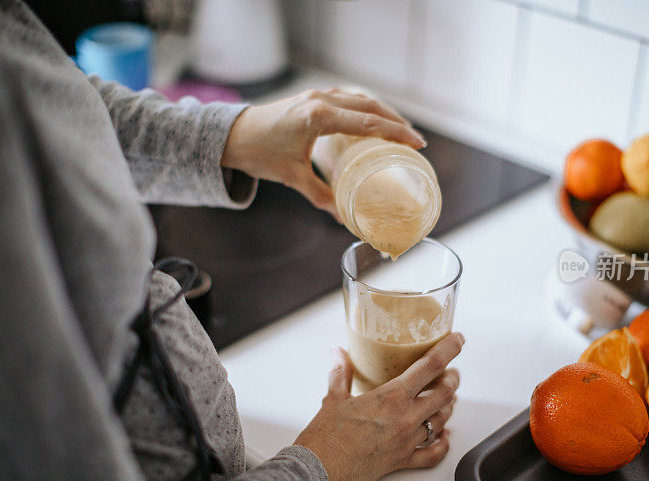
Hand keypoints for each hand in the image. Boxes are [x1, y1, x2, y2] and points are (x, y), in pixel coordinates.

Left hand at [221, 88, 425, 219]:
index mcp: (318, 117)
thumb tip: (343, 218)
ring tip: (400, 129)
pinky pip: (347, 97)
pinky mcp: (312, 97)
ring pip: (360, 98)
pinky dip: (365, 106)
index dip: (396, 133)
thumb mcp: (292, 177)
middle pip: (370, 106)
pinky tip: (373, 118)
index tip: (417, 143)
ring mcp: (316, 95)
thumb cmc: (259, 153)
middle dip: (396, 121)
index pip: (367, 122)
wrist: (231, 134)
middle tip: (415, 140)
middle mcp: (320, 100)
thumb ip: (320, 197)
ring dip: (382, 111)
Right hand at [294, 332, 463, 480]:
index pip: (431, 366)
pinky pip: (433, 454)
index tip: (457, 340)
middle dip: (452, 379)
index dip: (449, 349)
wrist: (320, 473)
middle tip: (452, 371)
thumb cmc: (325, 439)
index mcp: (392, 397)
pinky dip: (442, 444)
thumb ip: (340, 373)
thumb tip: (338, 354)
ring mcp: (407, 441)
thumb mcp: (333, 398)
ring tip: (448, 397)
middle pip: (444, 393)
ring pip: (442, 420)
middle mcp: (406, 418)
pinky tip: (444, 436)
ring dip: (449, 405)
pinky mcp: (402, 462)